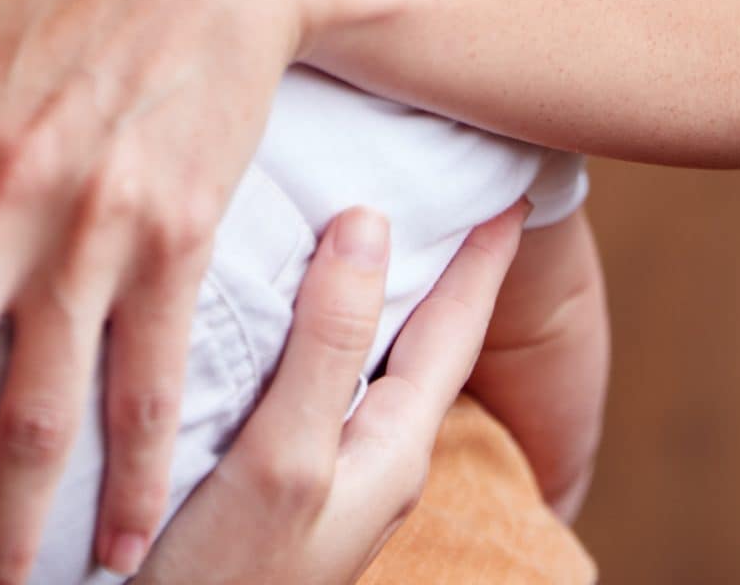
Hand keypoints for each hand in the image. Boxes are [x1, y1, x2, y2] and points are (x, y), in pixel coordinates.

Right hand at [141, 201, 529, 582]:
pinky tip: (313, 326)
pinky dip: (339, 339)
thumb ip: (328, 344)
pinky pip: (333, 389)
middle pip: (429, 346)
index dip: (483, 259)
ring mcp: (333, 483)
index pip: (453, 332)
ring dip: (391, 304)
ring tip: (399, 244)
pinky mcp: (287, 491)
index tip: (518, 193)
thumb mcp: (284, 456)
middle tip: (470, 202)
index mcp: (391, 453)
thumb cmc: (221, 579)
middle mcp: (375, 466)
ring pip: (380, 367)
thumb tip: (370, 221)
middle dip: (451, 274)